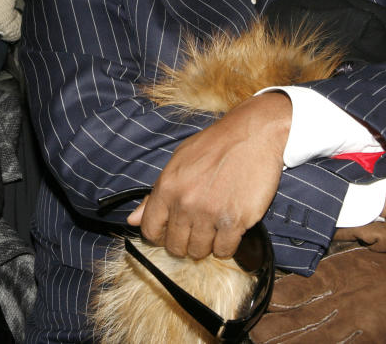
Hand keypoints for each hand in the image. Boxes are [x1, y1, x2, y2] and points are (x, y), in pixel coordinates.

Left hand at [127, 92, 291, 259]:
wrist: (252, 134)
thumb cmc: (214, 144)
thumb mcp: (178, 161)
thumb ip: (155, 195)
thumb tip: (133, 220)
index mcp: (167, 187)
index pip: (149, 229)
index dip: (158, 236)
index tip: (168, 233)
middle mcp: (185, 203)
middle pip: (175, 246)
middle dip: (184, 243)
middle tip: (195, 230)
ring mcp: (210, 214)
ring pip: (199, 251)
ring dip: (206, 245)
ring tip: (213, 228)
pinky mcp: (235, 221)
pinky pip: (224, 251)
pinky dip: (225, 246)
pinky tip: (228, 230)